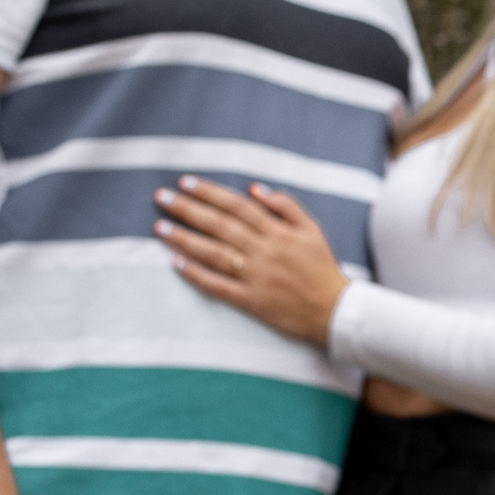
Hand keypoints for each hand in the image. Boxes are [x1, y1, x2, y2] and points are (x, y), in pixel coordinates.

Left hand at [158, 177, 346, 344]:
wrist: (334, 311)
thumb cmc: (323, 268)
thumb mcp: (312, 230)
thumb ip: (286, 206)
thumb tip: (255, 189)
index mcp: (277, 231)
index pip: (236, 205)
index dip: (209, 192)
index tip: (185, 182)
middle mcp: (263, 251)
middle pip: (219, 225)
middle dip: (187, 209)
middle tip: (162, 197)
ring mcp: (255, 276)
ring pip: (213, 253)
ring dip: (184, 238)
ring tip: (160, 227)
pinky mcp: (251, 300)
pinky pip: (218, 286)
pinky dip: (196, 274)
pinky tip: (176, 263)